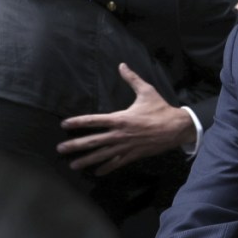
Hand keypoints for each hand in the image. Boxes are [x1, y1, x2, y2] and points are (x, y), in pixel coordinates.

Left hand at [58, 64, 195, 174]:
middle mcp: (119, 134)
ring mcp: (125, 147)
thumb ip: (132, 79)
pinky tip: (97, 172)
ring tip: (73, 165)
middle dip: (75, 145)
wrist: (176, 128)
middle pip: (93, 141)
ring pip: (102, 155)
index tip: (64, 124)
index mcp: (120, 118)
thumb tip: (122, 65)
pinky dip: (106, 168)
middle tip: (60, 148)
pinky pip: (116, 163)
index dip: (78, 122)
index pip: (94, 120)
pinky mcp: (133, 155)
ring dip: (86, 160)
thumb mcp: (147, 91)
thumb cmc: (160, 110)